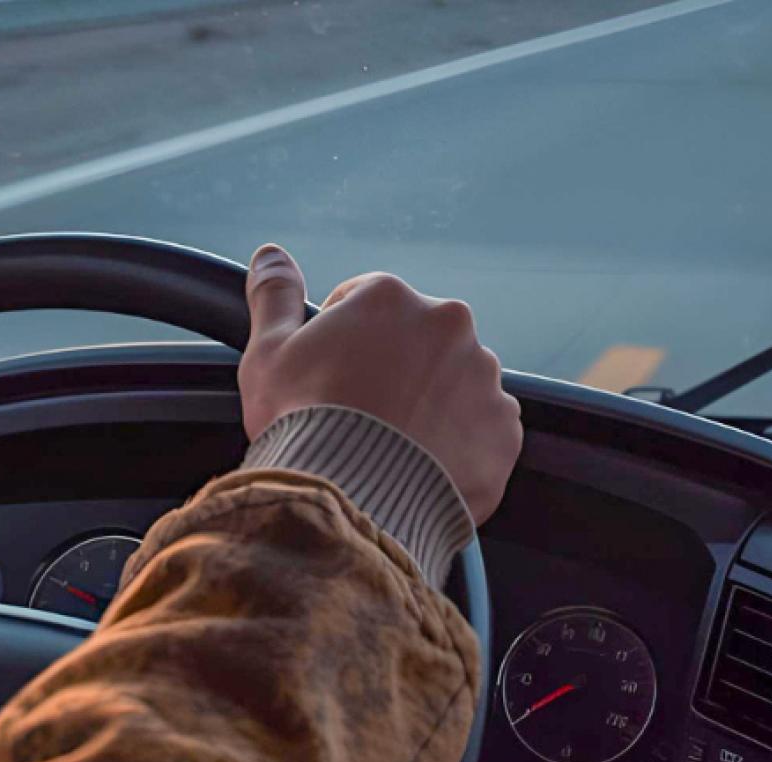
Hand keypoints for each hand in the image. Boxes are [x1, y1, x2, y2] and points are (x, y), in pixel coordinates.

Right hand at [238, 245, 521, 522]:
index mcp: (390, 298)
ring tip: (388, 447)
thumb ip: (274, 296)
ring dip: (426, 405)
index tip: (325, 378)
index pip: (363, 302)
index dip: (338, 341)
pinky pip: (480, 429)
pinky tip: (418, 466)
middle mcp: (447, 325)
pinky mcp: (502, 429)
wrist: (350, 498)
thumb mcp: (268, 354)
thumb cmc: (302, 423)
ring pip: (451, 383)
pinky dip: (456, 444)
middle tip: (355, 416)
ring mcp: (482, 377)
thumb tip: (270, 253)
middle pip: (413, 341)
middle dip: (389, 370)